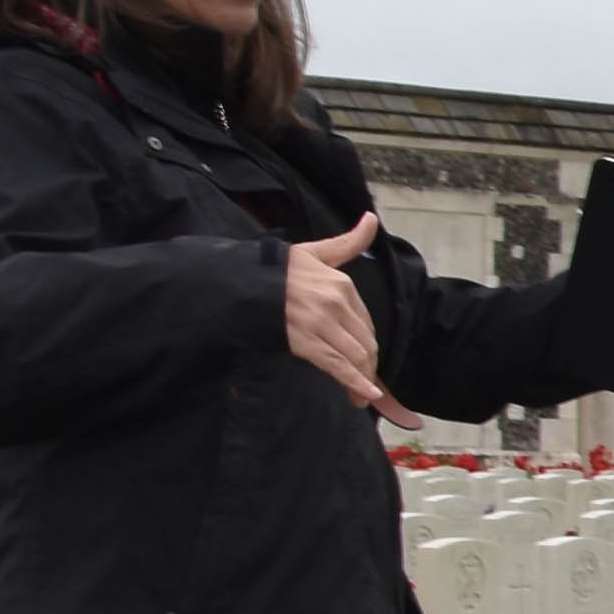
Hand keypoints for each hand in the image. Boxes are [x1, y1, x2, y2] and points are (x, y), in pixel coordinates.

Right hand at [285, 213, 409, 423]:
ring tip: (363, 396)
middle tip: (368, 383)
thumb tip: (372, 218)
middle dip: (369, 366)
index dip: (369, 344)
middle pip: (364, 342)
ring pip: (354, 356)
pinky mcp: (304, 342)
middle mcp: (335, 304)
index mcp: (342, 284)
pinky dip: (353, 382)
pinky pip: (336, 365)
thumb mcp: (316, 252)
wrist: (241, 282)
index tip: (369, 359)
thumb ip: (349, 242)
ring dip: (363, 379)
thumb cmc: (278, 268)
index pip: (366, 322)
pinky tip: (363, 395)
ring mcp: (320, 324)